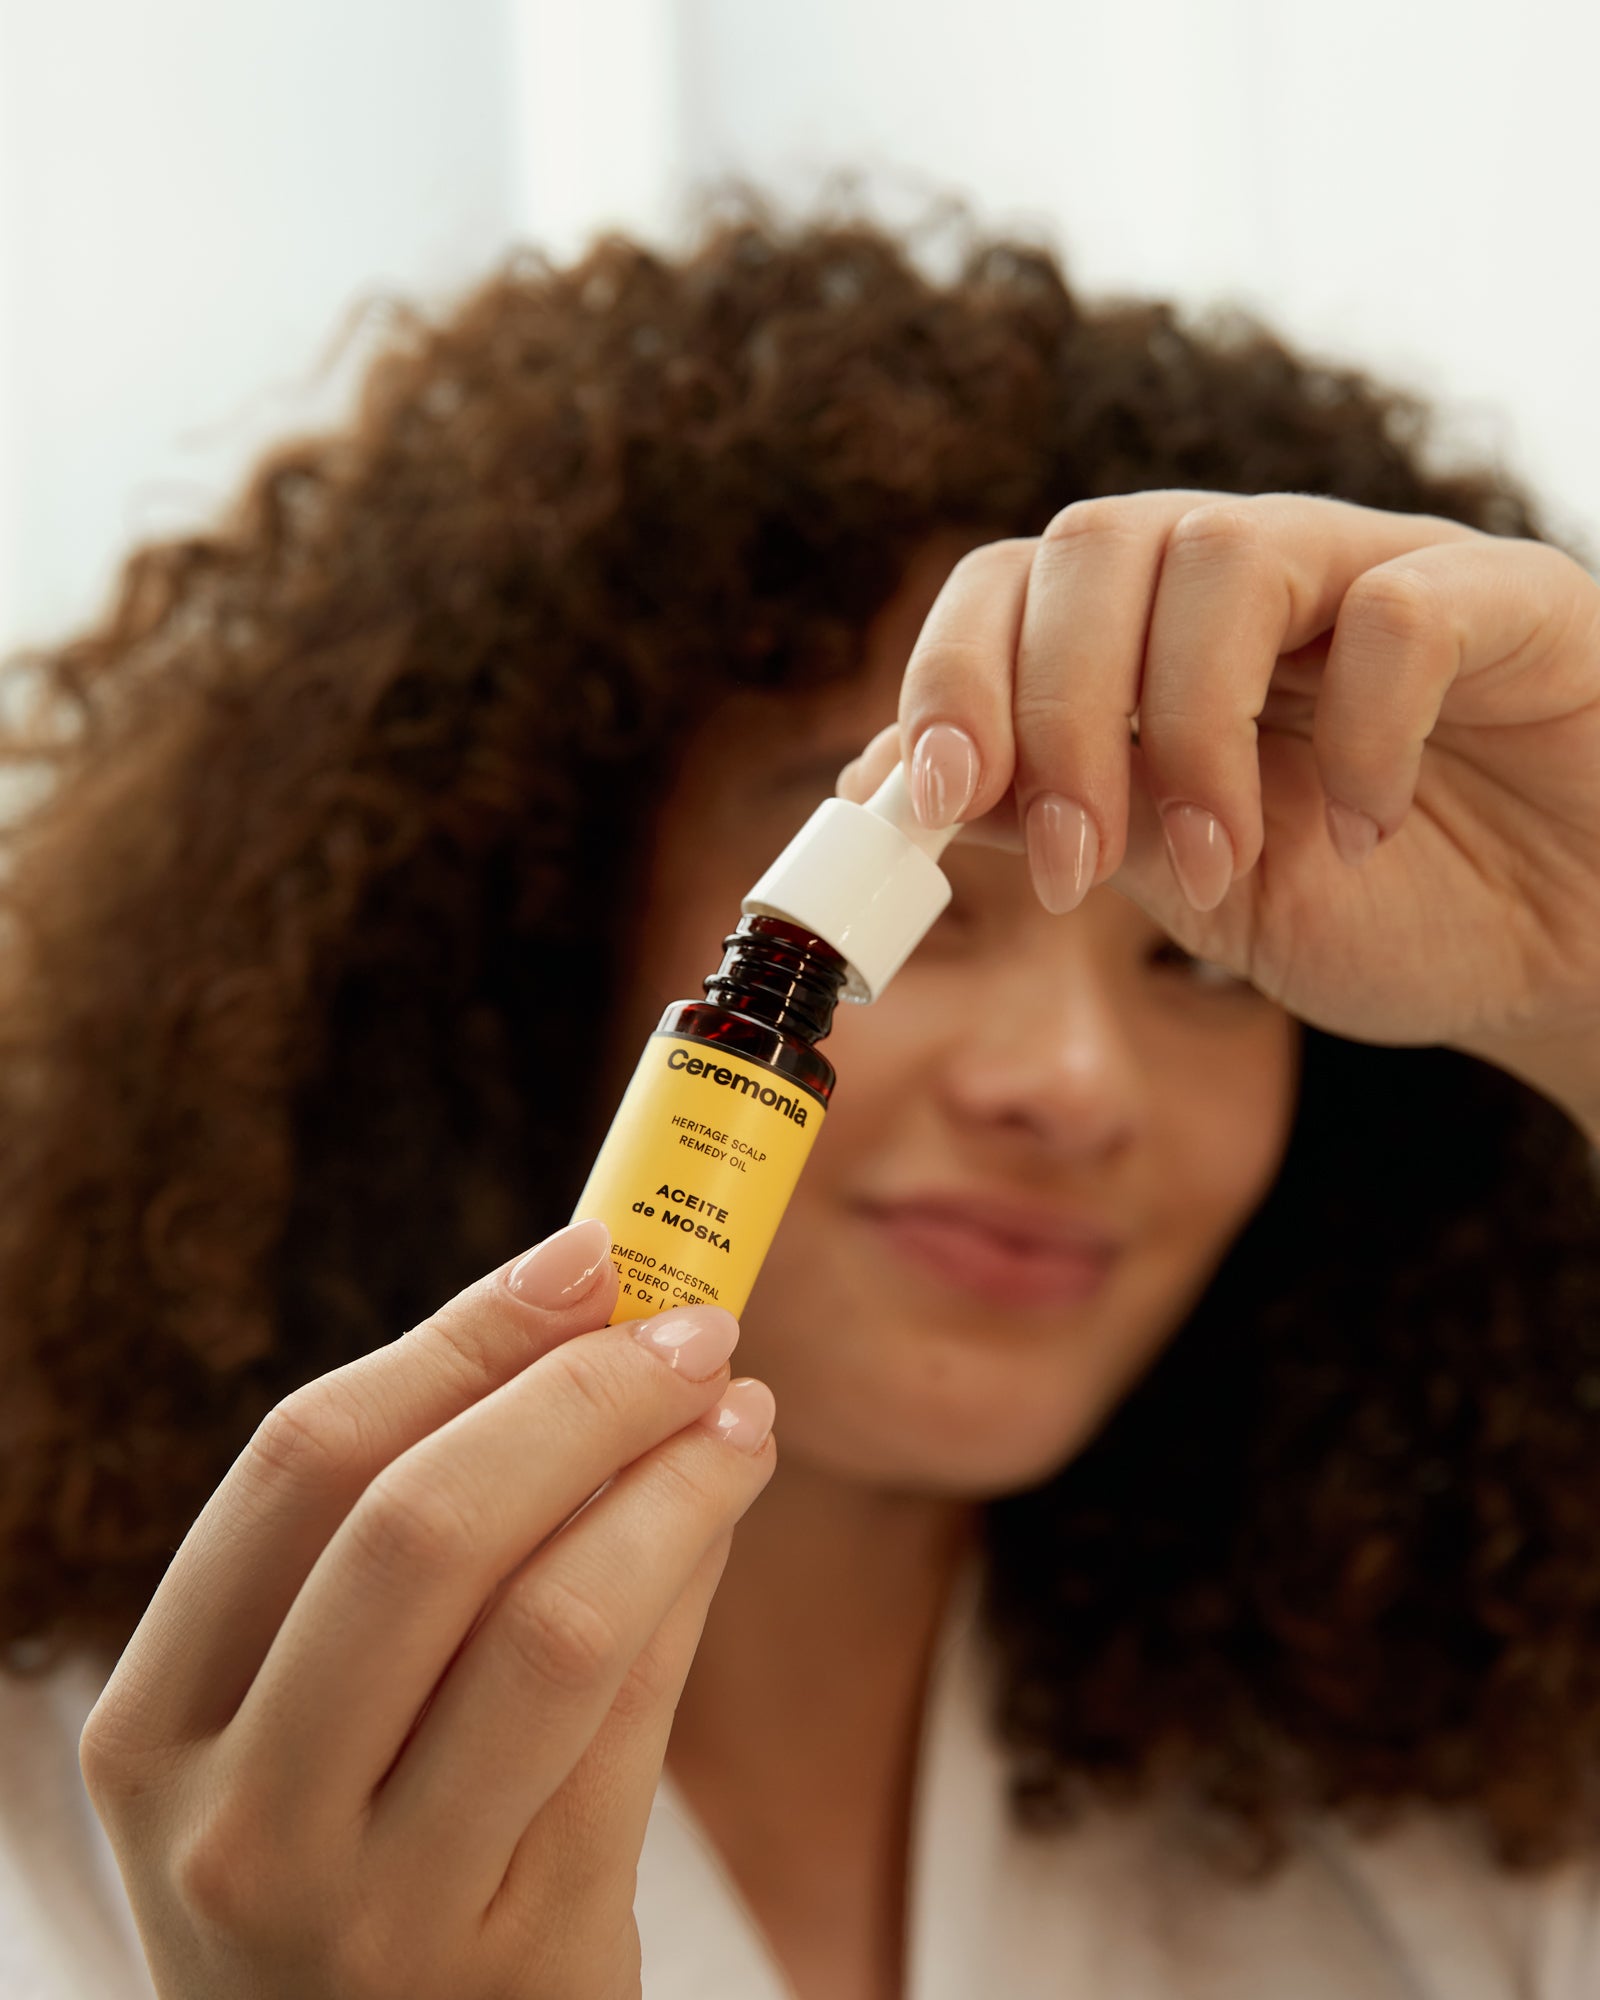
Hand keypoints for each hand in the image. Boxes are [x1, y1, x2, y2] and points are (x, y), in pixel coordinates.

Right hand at [80, 1220, 774, 1999]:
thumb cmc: (337, 1863)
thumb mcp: (300, 1726)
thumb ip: (401, 1551)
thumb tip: (586, 1329)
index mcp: (155, 1723)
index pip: (306, 1462)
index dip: (462, 1335)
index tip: (586, 1255)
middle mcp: (241, 1822)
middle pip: (422, 1525)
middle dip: (581, 1394)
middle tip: (688, 1324)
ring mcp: (377, 1912)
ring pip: (553, 1623)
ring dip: (672, 1482)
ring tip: (739, 1410)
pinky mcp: (524, 1966)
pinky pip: (636, 1727)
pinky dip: (693, 1586)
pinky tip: (724, 1514)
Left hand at [844, 492, 1599, 1083]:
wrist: (1563, 946)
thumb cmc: (1382, 904)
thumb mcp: (1181, 875)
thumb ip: (1049, 813)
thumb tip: (878, 787)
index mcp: (1156, 639)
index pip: (1012, 584)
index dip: (950, 677)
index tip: (931, 801)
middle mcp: (1254, 580)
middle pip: (1096, 543)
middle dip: (1053, 714)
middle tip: (1072, 868)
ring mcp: (1378, 571)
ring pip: (1225, 555)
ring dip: (1189, 732)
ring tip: (1214, 867)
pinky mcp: (1509, 598)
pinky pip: (1405, 606)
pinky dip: (1363, 728)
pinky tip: (1365, 824)